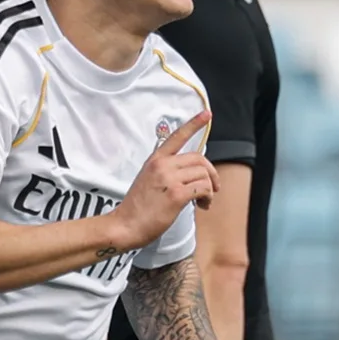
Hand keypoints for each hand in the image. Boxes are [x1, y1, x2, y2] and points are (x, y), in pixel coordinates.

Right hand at [113, 110, 219, 248]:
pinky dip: (208, 197)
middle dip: (211, 173)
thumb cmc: (137, 208)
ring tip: (204, 201)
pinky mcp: (176, 194)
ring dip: (210, 189)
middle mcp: (162, 165)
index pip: (177, 136)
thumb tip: (190, 174)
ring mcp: (169, 179)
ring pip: (204, 175)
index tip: (207, 114)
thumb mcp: (148, 180)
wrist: (125, 225)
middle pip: (199, 159)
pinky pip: (203, 188)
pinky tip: (202, 205)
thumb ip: (166, 172)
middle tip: (213, 188)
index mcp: (155, 160)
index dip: (194, 124)